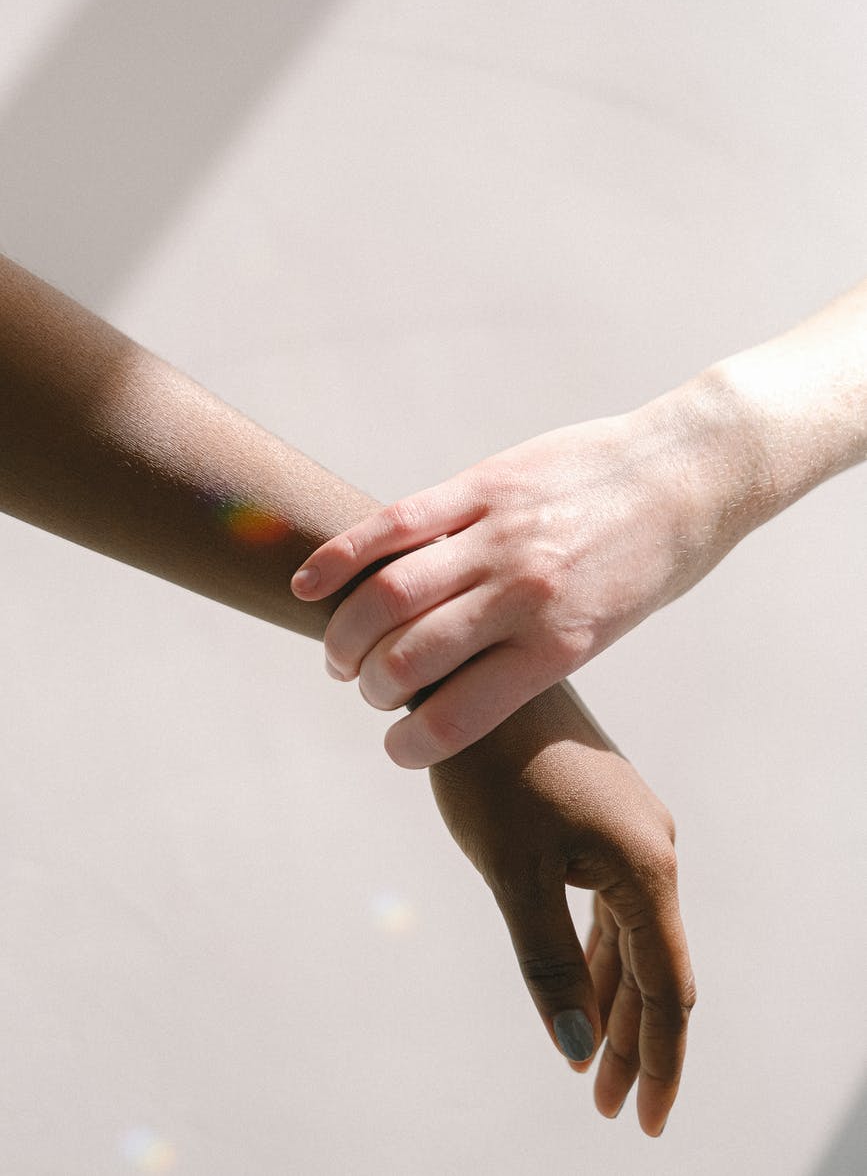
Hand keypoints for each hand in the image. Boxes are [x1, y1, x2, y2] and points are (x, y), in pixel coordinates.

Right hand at [292, 397, 735, 765]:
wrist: (690, 472)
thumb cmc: (653, 563)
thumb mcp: (606, 629)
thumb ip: (532, 653)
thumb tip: (459, 684)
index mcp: (559, 644)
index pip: (454, 717)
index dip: (408, 746)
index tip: (397, 749)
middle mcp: (523, 593)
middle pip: (406, 657)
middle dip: (371, 688)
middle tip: (369, 690)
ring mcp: (499, 534)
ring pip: (387, 593)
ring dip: (345, 634)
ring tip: (341, 651)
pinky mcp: (482, 485)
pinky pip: (396, 523)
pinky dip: (341, 557)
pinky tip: (310, 585)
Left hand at [429, 680, 695, 1136]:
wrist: (471, 678)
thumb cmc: (489, 772)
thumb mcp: (514, 874)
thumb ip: (549, 963)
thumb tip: (575, 1049)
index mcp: (645, 865)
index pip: (666, 988)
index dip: (658, 1062)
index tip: (643, 1122)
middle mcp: (653, 847)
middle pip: (654, 968)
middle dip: (634, 1043)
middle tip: (610, 1109)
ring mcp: (631, 830)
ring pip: (631, 938)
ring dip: (613, 1003)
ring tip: (593, 1066)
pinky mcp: (603, 818)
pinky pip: (611, 905)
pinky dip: (598, 955)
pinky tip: (582, 987)